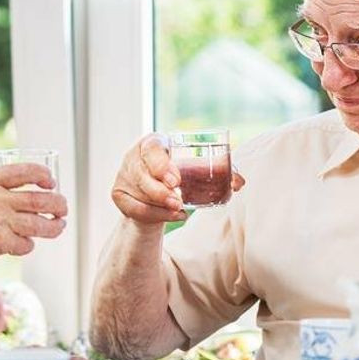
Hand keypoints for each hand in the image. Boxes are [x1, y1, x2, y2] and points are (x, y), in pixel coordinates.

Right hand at [0, 164, 67, 269]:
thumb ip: (2, 182)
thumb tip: (41, 185)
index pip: (24, 171)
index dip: (43, 175)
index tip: (51, 182)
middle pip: (38, 200)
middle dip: (58, 204)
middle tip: (63, 208)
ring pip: (38, 224)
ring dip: (54, 227)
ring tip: (59, 225)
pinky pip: (26, 243)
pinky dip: (29, 243)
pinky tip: (25, 241)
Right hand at [111, 133, 245, 224]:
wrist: (157, 190)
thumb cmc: (180, 173)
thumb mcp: (197, 168)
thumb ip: (220, 171)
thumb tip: (239, 182)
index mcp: (152, 143)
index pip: (151, 149)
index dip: (161, 165)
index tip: (176, 181)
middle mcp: (133, 157)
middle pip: (142, 174)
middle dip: (160, 191)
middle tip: (178, 200)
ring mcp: (123, 176)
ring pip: (140, 194)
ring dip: (160, 205)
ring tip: (179, 209)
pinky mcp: (119, 195)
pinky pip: (135, 209)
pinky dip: (155, 216)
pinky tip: (173, 216)